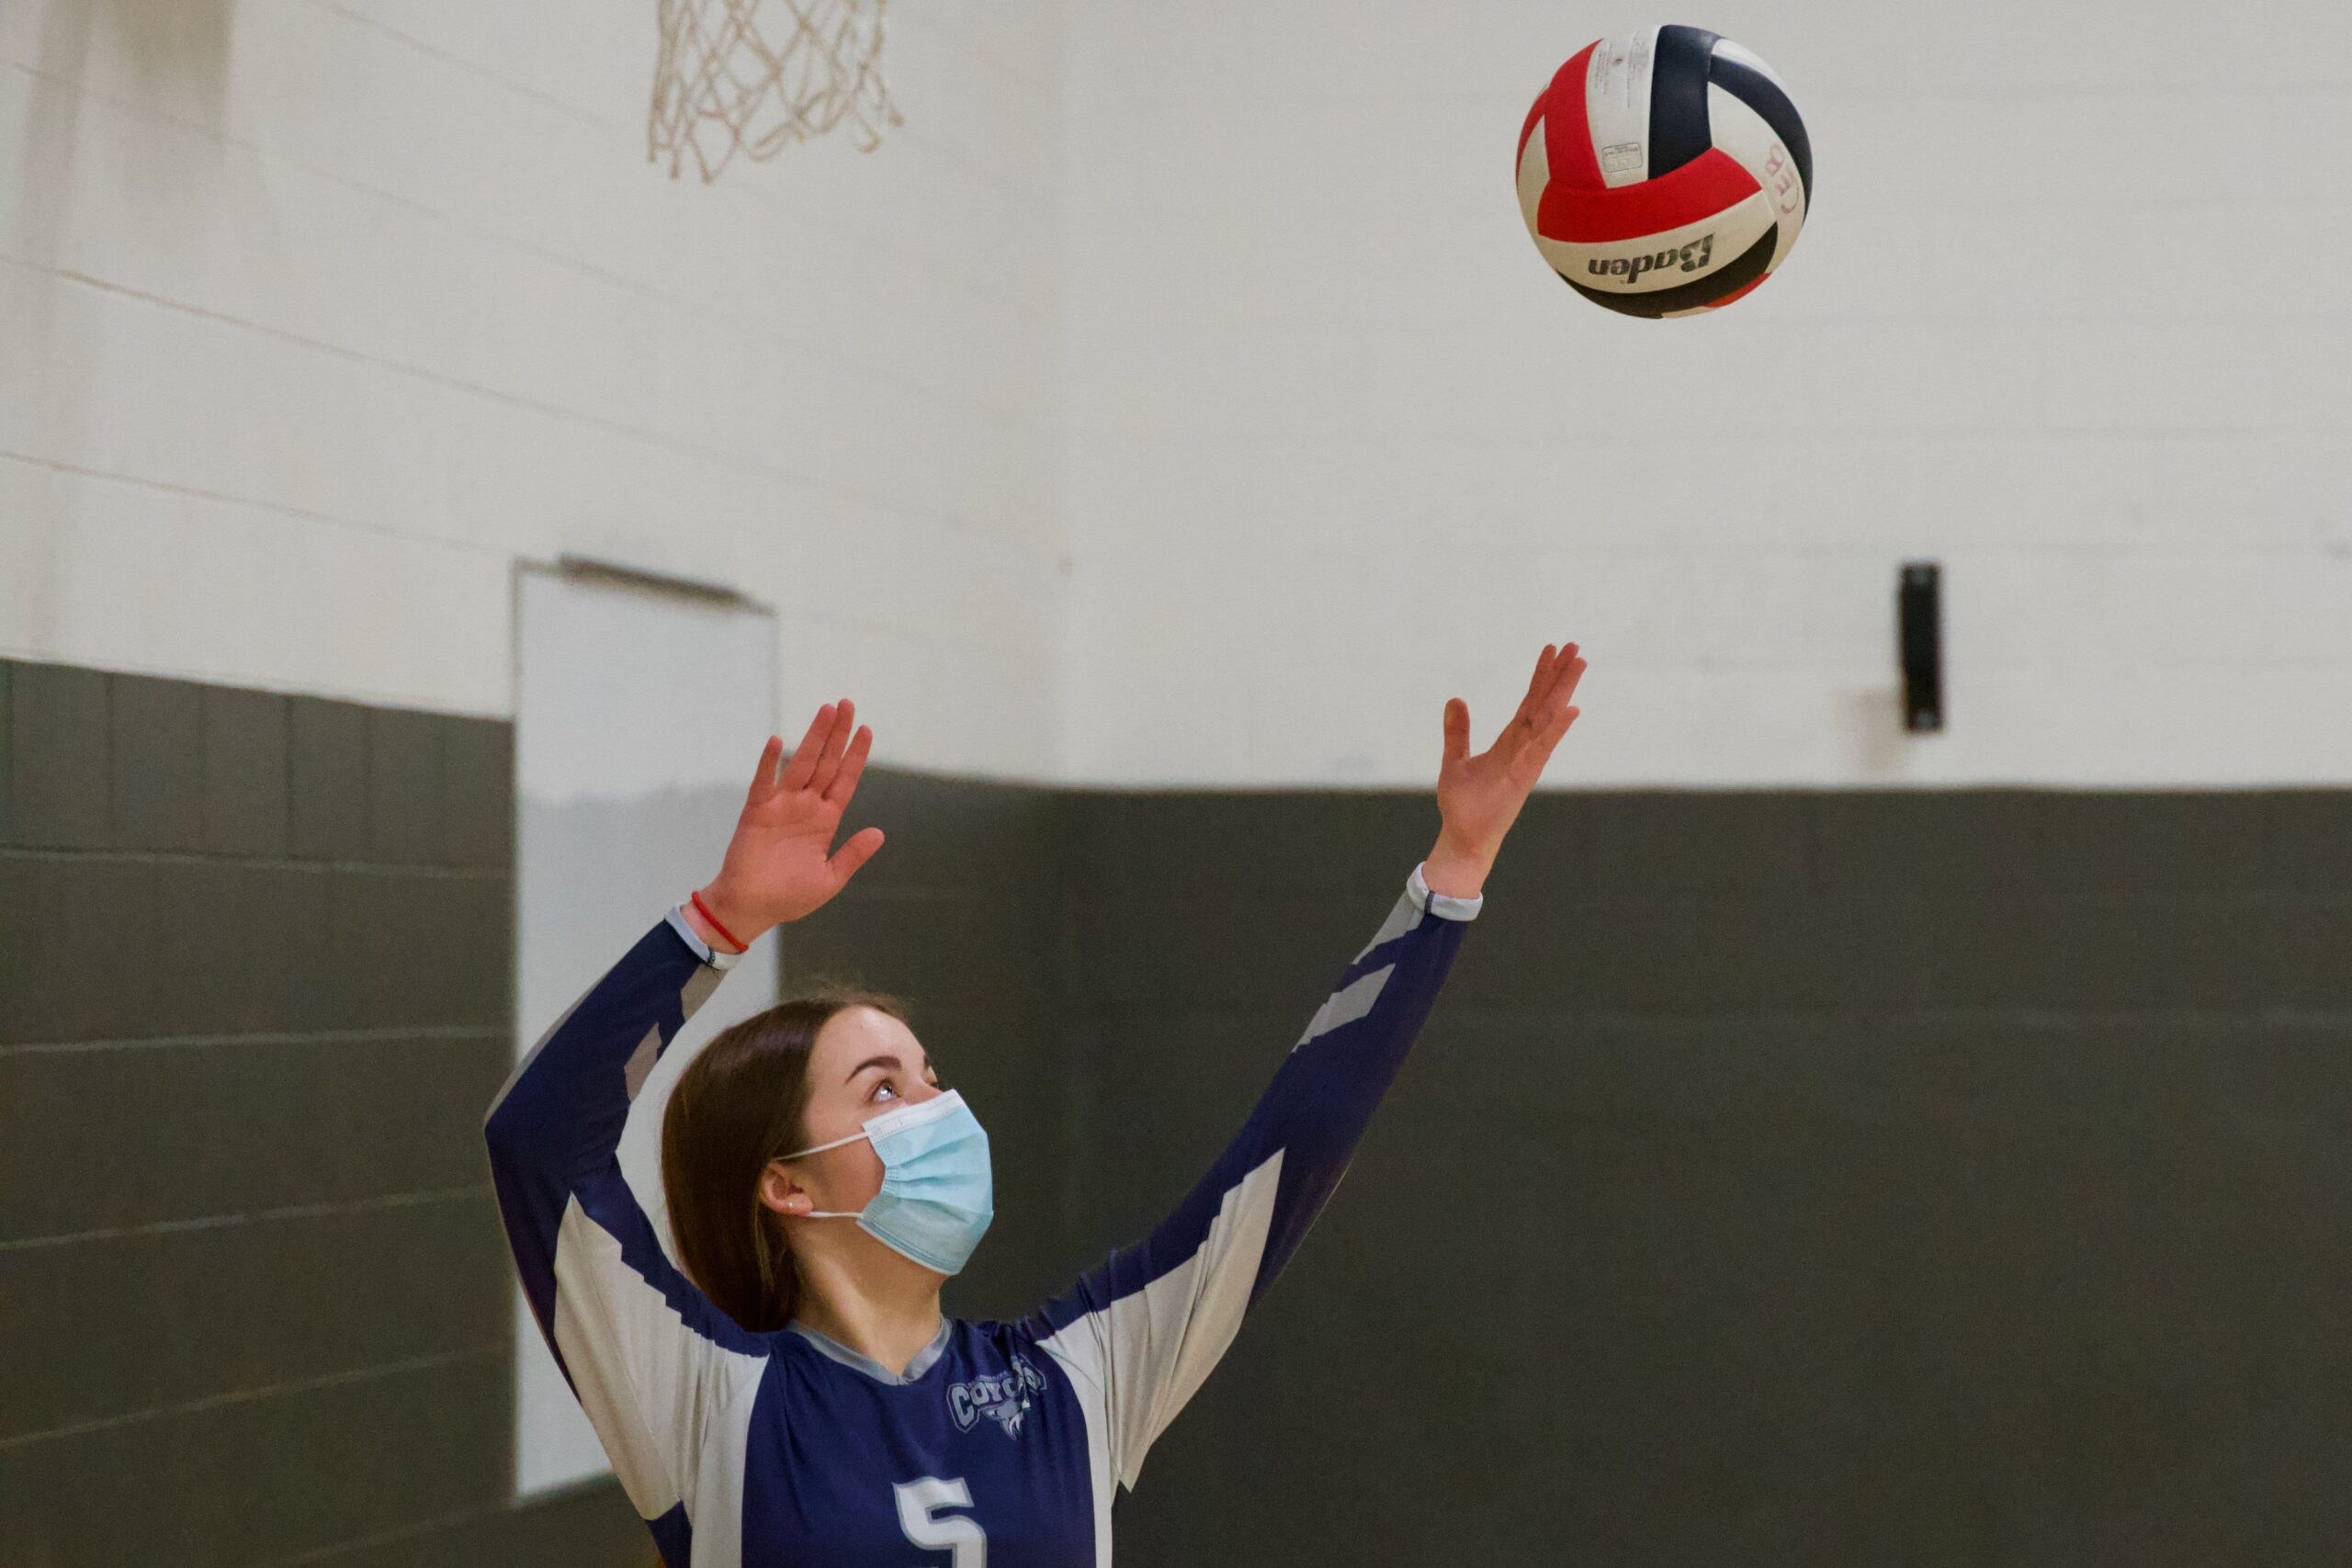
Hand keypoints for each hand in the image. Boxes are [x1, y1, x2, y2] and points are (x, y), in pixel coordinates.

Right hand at [693, 700, 885, 946]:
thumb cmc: (788, 897)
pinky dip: (769, 762)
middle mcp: (806, 806)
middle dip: (837, 734)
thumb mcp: (830, 878)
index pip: (845, 779)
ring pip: (801, 764)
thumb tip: (879, 833)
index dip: (856, 755)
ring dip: (813, 737)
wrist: (750, 909)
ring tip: (827, 710)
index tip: (867, 729)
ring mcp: (781, 806)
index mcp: (826, 820)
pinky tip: (778, 741)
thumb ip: (853, 854)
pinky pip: (764, 782)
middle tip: (847, 703)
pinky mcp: (757, 812)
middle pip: (826, 762)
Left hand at [1425, 642, 1584, 896]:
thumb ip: (1458, 731)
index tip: (1551, 649)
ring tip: (1579, 662)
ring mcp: (1527, 761)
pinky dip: (1557, 729)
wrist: (1463, 838)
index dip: (1540, 676)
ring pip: (1548, 718)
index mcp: (1510, 743)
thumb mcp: (1455, 760)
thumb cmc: (1463, 805)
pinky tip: (1572, 708)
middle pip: (1545, 704)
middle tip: (1575, 646)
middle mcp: (1524, 748)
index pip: (1529, 702)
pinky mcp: (1525, 776)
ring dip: (1564, 690)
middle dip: (1559, 675)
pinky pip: (1543, 748)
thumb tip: (1455, 698)